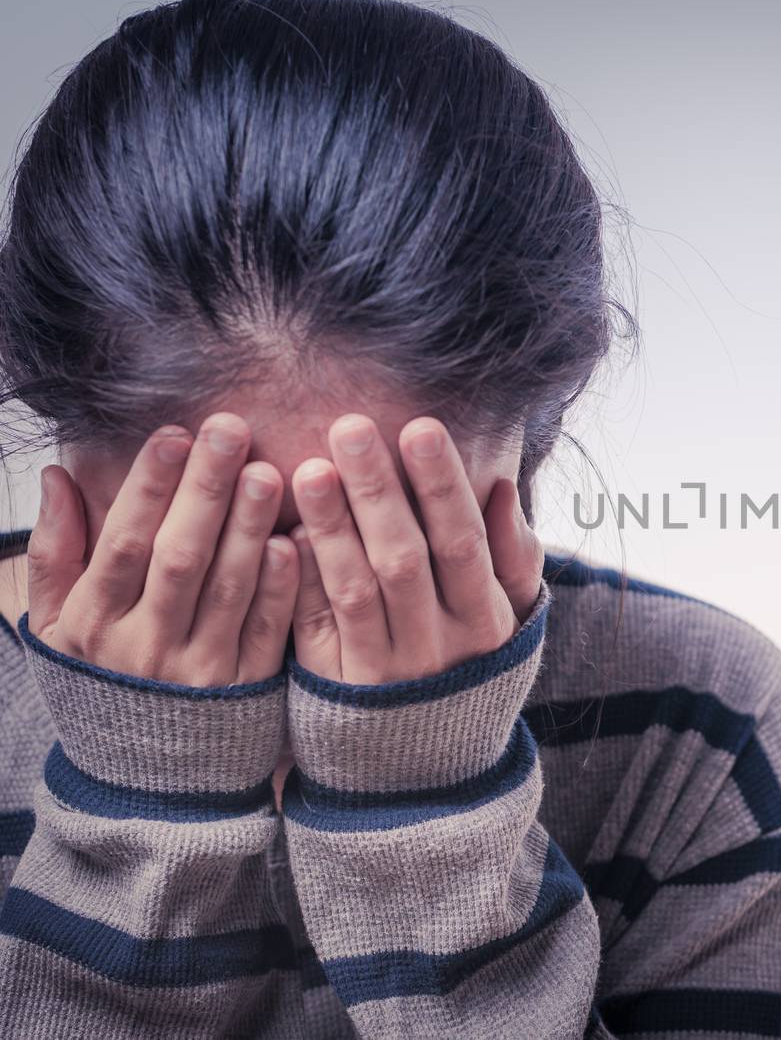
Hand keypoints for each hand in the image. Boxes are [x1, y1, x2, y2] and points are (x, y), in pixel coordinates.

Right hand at [26, 414, 299, 686]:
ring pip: (227, 590)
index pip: (124, 543)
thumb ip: (55, 552)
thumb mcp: (57, 626)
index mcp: (94, 623)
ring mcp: (199, 671)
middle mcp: (145, 647)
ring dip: (248, 528)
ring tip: (269, 471)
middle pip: (178, 558)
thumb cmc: (99, 680)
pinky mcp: (246, 689)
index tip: (174, 433)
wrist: (142, 779)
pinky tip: (295, 543)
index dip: (149, 488)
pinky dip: (281, 588)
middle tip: (231, 430)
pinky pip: (266, 632)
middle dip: (205, 490)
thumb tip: (57, 476)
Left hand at [286, 414, 542, 684]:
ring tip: (310, 468)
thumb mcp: (513, 616)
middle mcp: (435, 646)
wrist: (427, 766)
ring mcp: (382, 669)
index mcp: (484, 621)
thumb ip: (512, 555)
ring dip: (333, 527)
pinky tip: (284, 534)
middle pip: (404, 560)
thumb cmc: (473, 664)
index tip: (420, 427)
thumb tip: (501, 487)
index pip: (462, 543)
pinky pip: (315, 629)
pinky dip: (300, 581)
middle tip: (350, 427)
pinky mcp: (334, 686)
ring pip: (355, 591)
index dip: (442, 487)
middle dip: (378, 491)